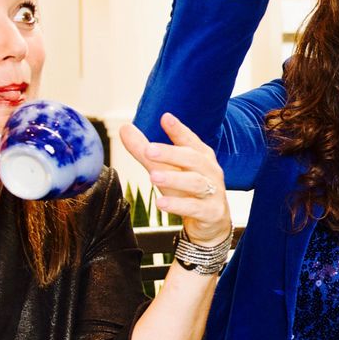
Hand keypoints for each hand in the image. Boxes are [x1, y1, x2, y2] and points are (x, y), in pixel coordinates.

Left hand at [121, 114, 230, 244]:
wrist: (211, 221)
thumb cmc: (188, 190)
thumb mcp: (166, 170)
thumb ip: (146, 151)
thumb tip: (125, 128)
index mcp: (201, 156)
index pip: (190, 141)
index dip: (179, 130)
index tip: (165, 118)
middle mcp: (210, 171)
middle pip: (193, 159)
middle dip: (171, 154)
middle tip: (149, 150)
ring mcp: (213, 192)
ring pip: (195, 182)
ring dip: (174, 179)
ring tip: (153, 176)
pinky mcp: (211, 212)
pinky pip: (195, 208)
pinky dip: (178, 205)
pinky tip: (160, 203)